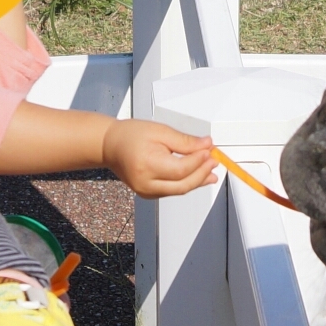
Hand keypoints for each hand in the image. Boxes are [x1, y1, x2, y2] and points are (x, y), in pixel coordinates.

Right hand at [102, 118, 218, 198]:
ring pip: (179, 190)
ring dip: (197, 181)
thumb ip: (184, 141)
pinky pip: (172, 191)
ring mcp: (146, 191)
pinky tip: (197, 177)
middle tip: (214, 162)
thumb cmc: (130, 135)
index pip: (181, 169)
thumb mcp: (160, 131)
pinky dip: (186, 184)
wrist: (110, 145)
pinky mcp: (148, 194)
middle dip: (202, 174)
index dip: (199, 161)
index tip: (210, 151)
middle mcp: (146, 182)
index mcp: (147, 165)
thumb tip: (206, 145)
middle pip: (183, 185)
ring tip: (211, 172)